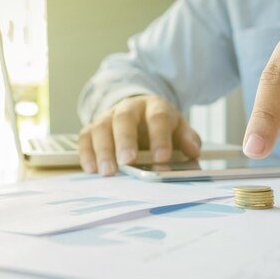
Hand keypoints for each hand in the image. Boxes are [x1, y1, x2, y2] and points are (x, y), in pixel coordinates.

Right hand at [78, 95, 200, 174]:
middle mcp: (129, 108)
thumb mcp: (179, 129)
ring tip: (107, 172)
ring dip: (103, 150)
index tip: (161, 159)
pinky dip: (86, 153)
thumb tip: (193, 152)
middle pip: (124, 119)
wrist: (139, 112)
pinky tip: (91, 169)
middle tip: (128, 162)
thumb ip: (188, 139)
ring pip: (101, 127)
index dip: (160, 138)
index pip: (158, 118)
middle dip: (125, 140)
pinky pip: (85, 137)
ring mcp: (109, 116)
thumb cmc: (160, 126)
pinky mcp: (94, 128)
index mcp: (155, 106)